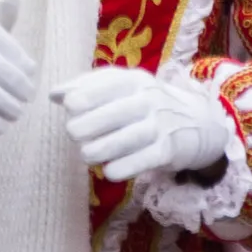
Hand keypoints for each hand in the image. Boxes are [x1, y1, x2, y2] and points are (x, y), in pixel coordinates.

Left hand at [55, 66, 232, 182]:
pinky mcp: (168, 151)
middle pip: (112, 113)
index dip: (83, 98)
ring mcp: (160, 126)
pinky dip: (121, 168)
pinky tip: (109, 171)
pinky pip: (141, 161)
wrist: (198, 123)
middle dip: (86, 126)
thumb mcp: (123, 87)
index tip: (70, 108)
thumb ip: (87, 87)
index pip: (107, 85)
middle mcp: (148, 100)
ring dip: (98, 150)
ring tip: (87, 154)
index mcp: (134, 81)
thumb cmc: (147, 104)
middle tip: (75, 134)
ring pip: (124, 140)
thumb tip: (54, 94)